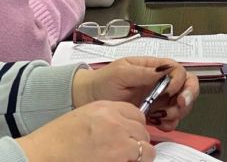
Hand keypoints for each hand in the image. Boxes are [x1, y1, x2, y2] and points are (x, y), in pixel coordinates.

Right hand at [16, 100, 154, 161]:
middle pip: (142, 131)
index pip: (137, 113)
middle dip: (138, 141)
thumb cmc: (57, 139)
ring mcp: (119, 143)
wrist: (43, 154)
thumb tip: (123, 125)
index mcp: (106, 108)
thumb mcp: (85, 115)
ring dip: (140, 155)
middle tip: (130, 150)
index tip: (132, 133)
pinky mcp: (118, 160)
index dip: (135, 125)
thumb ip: (107, 116)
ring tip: (129, 160)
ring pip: (146, 149)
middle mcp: (116, 122)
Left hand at [72, 57, 198, 130]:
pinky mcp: (154, 114)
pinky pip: (171, 119)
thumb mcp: (122, 71)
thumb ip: (143, 71)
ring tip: (163, 116)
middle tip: (179, 104)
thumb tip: (163, 70)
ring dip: (178, 111)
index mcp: (154, 68)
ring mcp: (158, 99)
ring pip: (181, 103)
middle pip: (187, 84)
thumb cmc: (103, 81)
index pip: (178, 69)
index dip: (178, 80)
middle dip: (188, 95)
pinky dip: (170, 123)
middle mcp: (159, 82)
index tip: (169, 90)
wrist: (87, 98)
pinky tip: (160, 123)